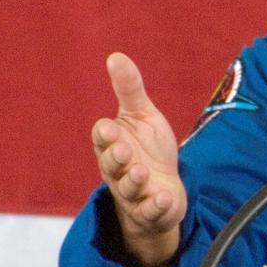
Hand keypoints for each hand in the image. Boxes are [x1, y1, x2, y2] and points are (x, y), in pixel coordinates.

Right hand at [92, 52, 187, 266]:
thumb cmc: (147, 149)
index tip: (109, 125)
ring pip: (128, 189)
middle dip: (116, 157)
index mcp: (113, 145)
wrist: (163, 189)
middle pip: (111, 165)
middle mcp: (118, 170)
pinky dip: (155, 205)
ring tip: (142, 172)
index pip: (103, 138)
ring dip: (134, 180)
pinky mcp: (150, 211)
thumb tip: (115, 55)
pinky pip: (149, 211)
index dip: (105, 133)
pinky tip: (163, 197)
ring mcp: (134, 193)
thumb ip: (129, 90)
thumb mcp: (142, 116)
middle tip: (124, 150)